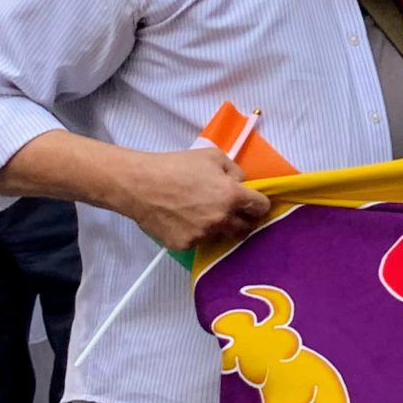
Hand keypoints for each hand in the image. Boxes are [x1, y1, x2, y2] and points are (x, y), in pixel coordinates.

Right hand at [122, 148, 270, 249]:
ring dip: (219, 226)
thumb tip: (242, 183)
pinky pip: (199, 241)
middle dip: (244, 220)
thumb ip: (235, 171)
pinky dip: (197, 232)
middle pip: (246, 229)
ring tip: (203, 212)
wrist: (141, 185)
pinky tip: (184, 218)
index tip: (253, 202)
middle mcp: (221, 220)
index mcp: (231, 196)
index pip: (261, 207)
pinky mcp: (186, 245)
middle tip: (233, 211)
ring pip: (221, 235)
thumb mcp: (213, 156)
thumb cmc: (177, 166)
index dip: (259, 203)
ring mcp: (203, 235)